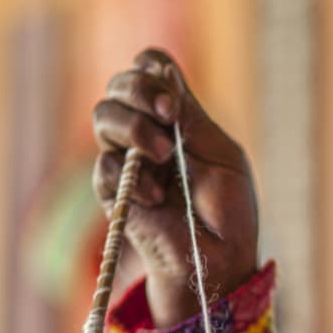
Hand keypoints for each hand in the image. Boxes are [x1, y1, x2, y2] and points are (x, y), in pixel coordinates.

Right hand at [92, 48, 258, 326]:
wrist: (218, 263)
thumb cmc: (228, 213)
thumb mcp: (221, 156)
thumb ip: (191, 118)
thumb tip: (163, 72)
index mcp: (177, 118)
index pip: (149, 70)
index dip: (151, 69)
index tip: (173, 95)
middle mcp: (148, 132)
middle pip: (119, 84)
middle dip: (138, 89)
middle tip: (167, 113)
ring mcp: (128, 161)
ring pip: (104, 116)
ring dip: (134, 127)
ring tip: (162, 155)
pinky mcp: (113, 193)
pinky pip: (104, 166)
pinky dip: (131, 177)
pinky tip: (157, 198)